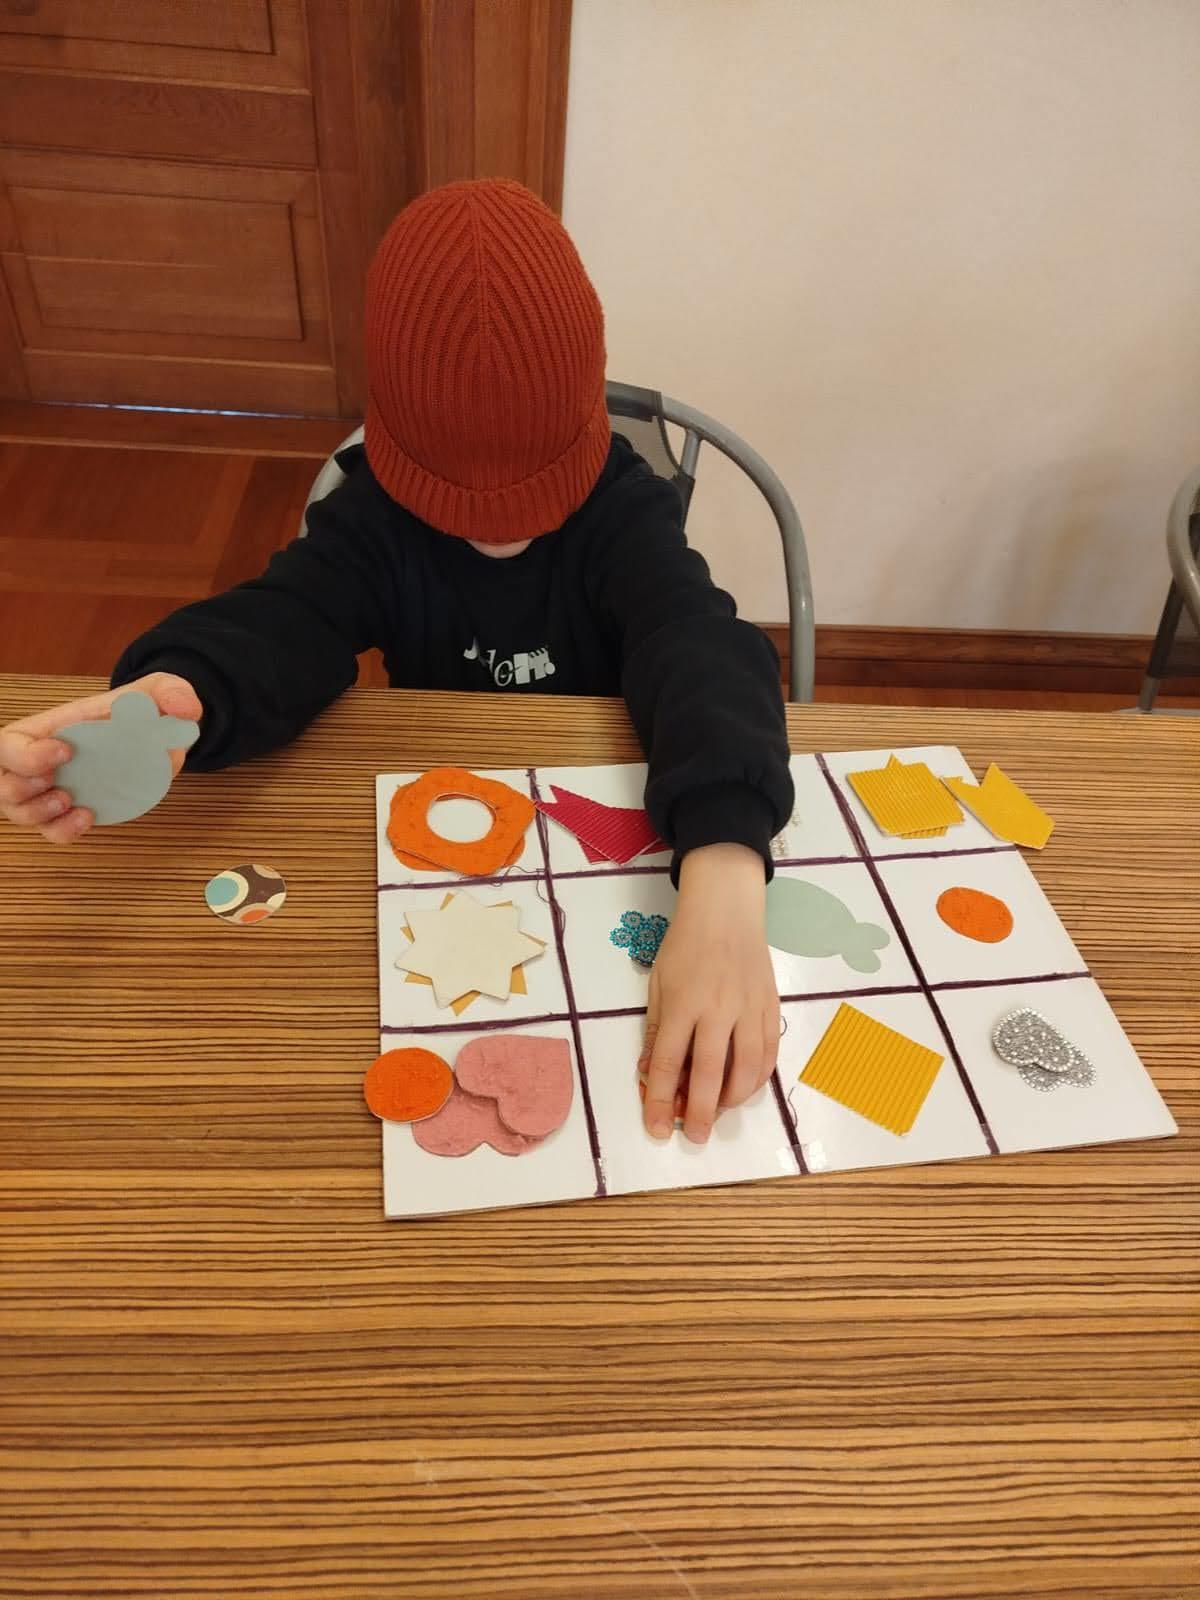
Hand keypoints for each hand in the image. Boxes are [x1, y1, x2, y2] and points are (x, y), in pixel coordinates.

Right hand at [0, 672, 201, 844]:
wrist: (151, 735)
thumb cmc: (139, 709)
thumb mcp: (156, 691)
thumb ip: (171, 692)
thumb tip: (187, 712)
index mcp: (46, 728)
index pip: (8, 744)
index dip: (26, 755)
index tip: (66, 751)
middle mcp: (37, 761)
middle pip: (4, 784)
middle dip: (24, 790)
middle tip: (63, 790)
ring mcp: (47, 790)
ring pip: (18, 812)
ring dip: (40, 815)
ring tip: (75, 804)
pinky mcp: (66, 812)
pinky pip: (50, 832)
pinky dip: (63, 831)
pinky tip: (88, 817)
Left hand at [640, 842, 779, 1143]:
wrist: (727, 911)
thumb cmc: (685, 946)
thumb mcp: (658, 985)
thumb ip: (657, 1031)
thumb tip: (651, 1075)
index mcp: (683, 1003)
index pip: (669, 1062)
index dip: (661, 1100)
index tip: (656, 1128)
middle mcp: (718, 1009)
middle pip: (709, 1074)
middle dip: (699, 1112)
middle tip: (694, 1137)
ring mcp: (749, 1009)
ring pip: (747, 1069)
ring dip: (732, 1099)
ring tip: (718, 1112)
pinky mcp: (772, 1007)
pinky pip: (769, 1053)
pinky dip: (758, 1078)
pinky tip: (745, 1089)